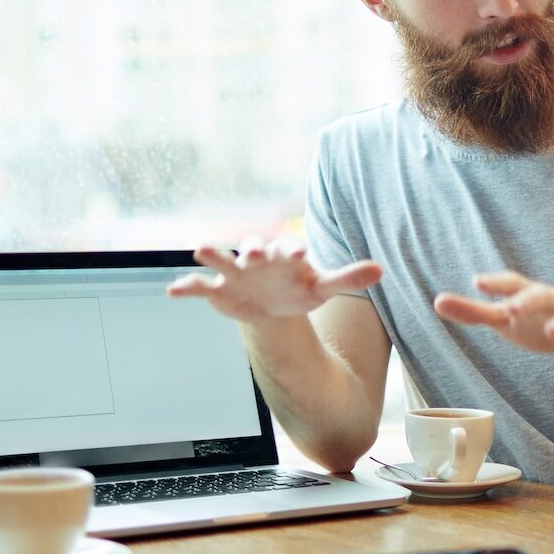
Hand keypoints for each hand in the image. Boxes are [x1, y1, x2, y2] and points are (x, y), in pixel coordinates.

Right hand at [166, 235, 380, 322]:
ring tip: (200, 250)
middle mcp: (257, 260)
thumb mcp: (323, 287)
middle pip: (252, 250)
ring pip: (221, 260)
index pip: (288, 250)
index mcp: (284, 257)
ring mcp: (235, 274)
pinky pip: (200, 286)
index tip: (300, 253)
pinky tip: (172, 290)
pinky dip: (186, 287)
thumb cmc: (299, 288)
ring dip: (212, 255)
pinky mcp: (218, 290)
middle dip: (252, 251)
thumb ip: (348, 278)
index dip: (293, 251)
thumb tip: (381, 269)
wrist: (273, 303)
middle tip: (252, 254)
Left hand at [433, 271, 553, 389]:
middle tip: (509, 310)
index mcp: (533, 295)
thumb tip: (437, 301)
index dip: (497, 282)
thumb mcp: (510, 318)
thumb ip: (476, 311)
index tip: (477, 282)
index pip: (514, 283)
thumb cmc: (543, 320)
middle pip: (542, 294)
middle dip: (528, 300)